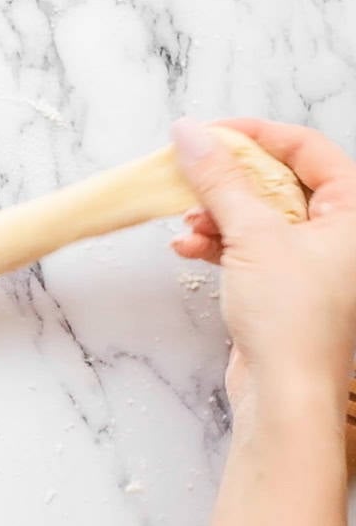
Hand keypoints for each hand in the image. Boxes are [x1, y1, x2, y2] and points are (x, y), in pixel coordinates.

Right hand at [171, 117, 355, 403]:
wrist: (285, 393)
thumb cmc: (291, 318)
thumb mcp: (252, 236)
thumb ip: (220, 181)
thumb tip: (192, 134)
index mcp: (354, 212)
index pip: (306, 149)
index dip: (256, 134)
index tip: (208, 132)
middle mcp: (339, 233)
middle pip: (278, 181)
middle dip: (228, 181)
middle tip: (189, 173)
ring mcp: (311, 261)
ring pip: (257, 215)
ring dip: (215, 215)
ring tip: (186, 224)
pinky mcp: (283, 286)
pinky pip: (247, 247)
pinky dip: (216, 244)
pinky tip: (188, 249)